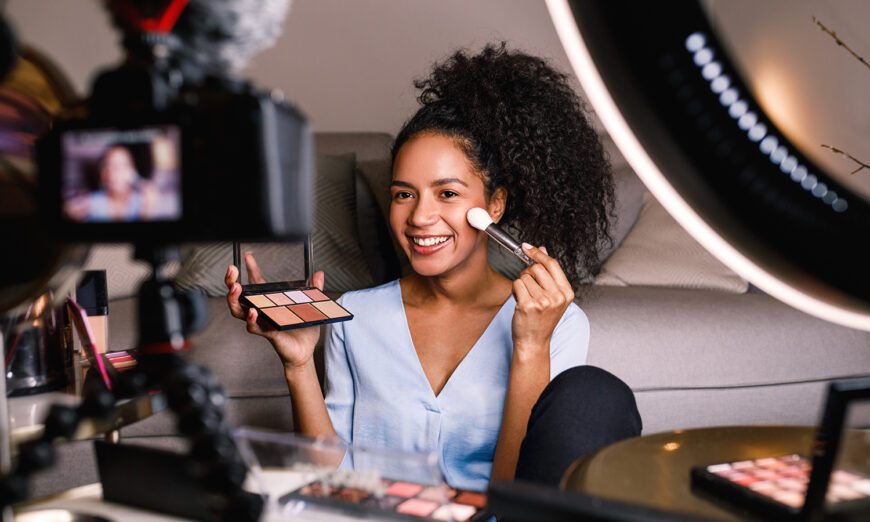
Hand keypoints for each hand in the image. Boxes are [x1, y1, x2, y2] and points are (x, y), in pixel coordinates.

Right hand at [225, 252, 324, 369]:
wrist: (305, 352)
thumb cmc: (303, 329)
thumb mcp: (311, 306)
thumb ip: (314, 290)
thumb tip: (319, 274)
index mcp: (268, 302)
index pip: (255, 283)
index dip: (250, 269)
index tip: (248, 255)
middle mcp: (260, 312)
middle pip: (238, 296)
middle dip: (231, 283)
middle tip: (231, 272)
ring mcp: (261, 322)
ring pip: (239, 312)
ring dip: (234, 300)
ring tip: (236, 288)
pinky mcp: (267, 333)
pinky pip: (254, 327)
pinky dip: (252, 319)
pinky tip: (253, 311)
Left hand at [511, 243, 574, 359]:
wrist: (534, 342)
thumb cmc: (541, 320)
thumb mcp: (551, 296)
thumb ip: (548, 273)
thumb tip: (542, 249)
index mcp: (566, 292)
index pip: (552, 263)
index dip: (538, 253)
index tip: (527, 247)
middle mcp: (557, 296)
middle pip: (536, 268)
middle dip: (528, 274)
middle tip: (528, 288)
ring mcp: (544, 301)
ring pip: (524, 276)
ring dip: (521, 285)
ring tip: (526, 299)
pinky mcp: (529, 305)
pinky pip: (517, 284)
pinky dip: (515, 291)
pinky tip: (520, 302)